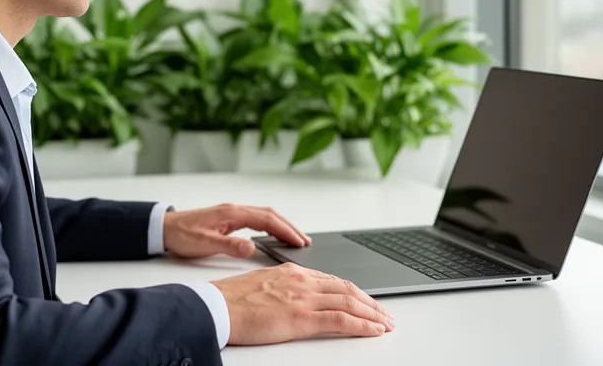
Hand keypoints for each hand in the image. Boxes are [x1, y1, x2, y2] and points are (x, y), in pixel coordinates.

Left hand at [162, 203, 310, 258]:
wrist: (163, 228)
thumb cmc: (181, 235)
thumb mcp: (205, 244)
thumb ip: (230, 246)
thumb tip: (253, 248)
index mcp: (232, 213)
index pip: (266, 220)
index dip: (285, 230)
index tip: (299, 242)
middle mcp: (235, 210)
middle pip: (270, 214)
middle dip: (289, 227)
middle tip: (305, 241)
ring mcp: (232, 213)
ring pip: (264, 215)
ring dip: (281, 225)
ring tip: (295, 239)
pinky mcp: (229, 218)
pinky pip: (256, 219)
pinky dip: (270, 226)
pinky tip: (274, 235)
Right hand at [211, 262, 395, 344]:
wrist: (216, 306)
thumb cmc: (230, 300)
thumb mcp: (261, 285)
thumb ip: (281, 289)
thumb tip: (289, 298)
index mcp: (292, 272)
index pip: (332, 280)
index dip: (352, 291)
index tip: (364, 300)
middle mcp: (302, 281)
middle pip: (347, 289)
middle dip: (370, 302)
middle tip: (385, 313)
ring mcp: (304, 298)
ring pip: (350, 302)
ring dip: (373, 313)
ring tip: (387, 322)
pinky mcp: (302, 317)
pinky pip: (342, 319)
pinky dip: (363, 324)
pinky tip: (375, 329)